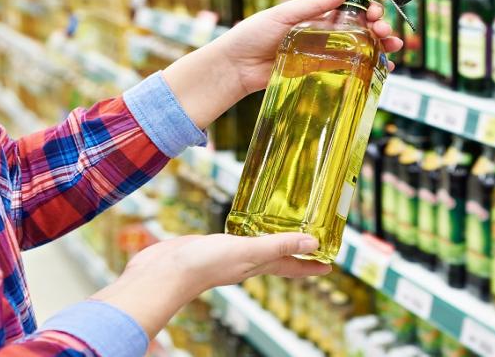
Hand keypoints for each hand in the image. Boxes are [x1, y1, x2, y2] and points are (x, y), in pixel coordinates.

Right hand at [91, 233, 329, 338]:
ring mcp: (229, 254)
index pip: (292, 267)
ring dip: (273, 240)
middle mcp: (246, 262)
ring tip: (284, 229)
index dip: (311, 266)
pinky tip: (245, 223)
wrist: (164, 271)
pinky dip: (247, 231)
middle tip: (312, 244)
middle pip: (278, 258)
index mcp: (257, 266)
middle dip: (296, 252)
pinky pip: (237, 237)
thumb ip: (278, 245)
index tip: (330, 265)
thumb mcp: (248, 251)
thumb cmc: (205, 265)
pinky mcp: (212, 244)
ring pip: (258, 247)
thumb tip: (313, 243)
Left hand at [162, 0, 402, 128]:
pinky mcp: (319, 72)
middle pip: (361, 27)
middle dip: (380, 27)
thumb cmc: (252, 34)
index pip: (350, 6)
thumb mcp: (284, 14)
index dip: (369, 7)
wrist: (235, 67)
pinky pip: (349, 69)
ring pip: (361, 47)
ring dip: (381, 46)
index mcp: (316, 13)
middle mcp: (323, 31)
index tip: (377, 11)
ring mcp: (323, 52)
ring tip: (393, 48)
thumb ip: (315, 4)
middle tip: (386, 32)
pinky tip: (383, 68)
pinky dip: (369, 68)